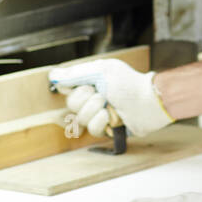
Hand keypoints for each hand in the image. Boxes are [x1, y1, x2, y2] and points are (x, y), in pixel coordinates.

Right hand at [48, 57, 174, 137]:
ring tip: (108, 105)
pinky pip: (92, 130)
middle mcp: (93, 97)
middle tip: (101, 94)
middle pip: (71, 104)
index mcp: (91, 81)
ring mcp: (100, 114)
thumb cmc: (128, 83)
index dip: (72, 89)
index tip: (85, 85)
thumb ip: (76, 73)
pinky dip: (100, 123)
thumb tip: (53, 75)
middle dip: (84, 100)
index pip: (68, 88)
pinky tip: (111, 118)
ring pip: (80, 118)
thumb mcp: (102, 71)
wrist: (149, 102)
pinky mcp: (108, 129)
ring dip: (93, 111)